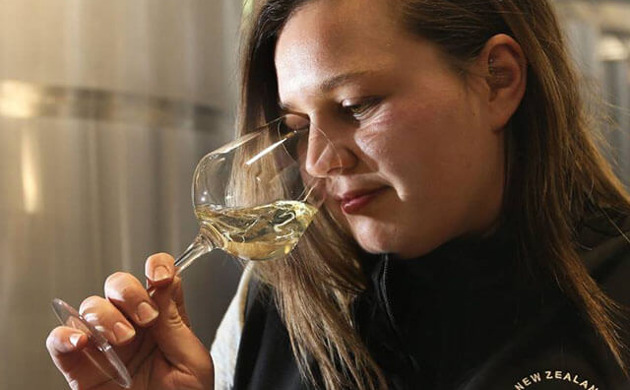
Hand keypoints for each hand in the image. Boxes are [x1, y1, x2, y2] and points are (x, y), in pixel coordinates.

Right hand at [46, 253, 213, 389]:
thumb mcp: (192, 363)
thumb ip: (176, 325)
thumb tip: (165, 284)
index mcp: (165, 321)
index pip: (158, 278)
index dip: (158, 267)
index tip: (160, 276)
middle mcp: (134, 326)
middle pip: (120, 285)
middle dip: (129, 292)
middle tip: (145, 317)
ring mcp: (105, 345)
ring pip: (91, 306)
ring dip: (105, 317)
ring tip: (123, 341)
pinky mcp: (80, 367)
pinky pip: (61, 340)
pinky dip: (65, 335)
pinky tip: (82, 343)